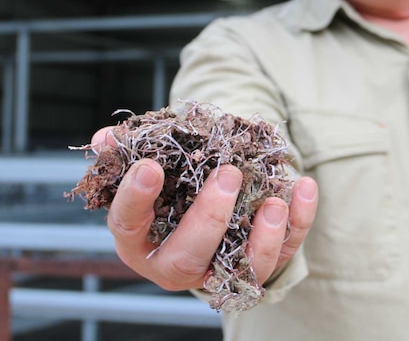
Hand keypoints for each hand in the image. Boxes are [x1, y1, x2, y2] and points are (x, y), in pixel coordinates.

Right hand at [91, 126, 317, 290]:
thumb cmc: (173, 184)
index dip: (135, 199)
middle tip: (229, 176)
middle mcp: (178, 263)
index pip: (128, 226)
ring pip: (242, 268)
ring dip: (262, 237)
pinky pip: (285, 249)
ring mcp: (221, 267)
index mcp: (140, 239)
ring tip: (273, 201)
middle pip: (188, 258)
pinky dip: (299, 220)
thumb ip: (130, 152)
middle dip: (209, 218)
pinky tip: (304, 187)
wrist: (213, 201)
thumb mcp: (150, 165)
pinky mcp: (263, 260)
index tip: (149, 167)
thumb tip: (104, 139)